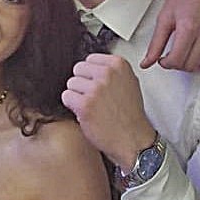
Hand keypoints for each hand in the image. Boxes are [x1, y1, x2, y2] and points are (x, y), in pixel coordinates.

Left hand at [62, 53, 154, 171]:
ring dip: (77, 96)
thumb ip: (112, 72)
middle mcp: (107, 74)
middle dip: (82, 83)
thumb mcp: (129, 83)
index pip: (90, 59)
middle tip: (93, 98)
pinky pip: (66, 97)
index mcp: (119, 65)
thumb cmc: (131, 116)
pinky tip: (84, 113)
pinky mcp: (84, 104)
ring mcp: (95, 89)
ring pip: (70, 83)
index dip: (91, 75)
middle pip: (78, 69)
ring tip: (91, 107)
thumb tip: (93, 66)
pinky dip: (72, 106)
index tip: (97, 85)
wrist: (133, 140)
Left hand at [142, 0, 199, 71]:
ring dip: (196, 64)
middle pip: (191, 65)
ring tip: (190, 54)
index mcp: (189, 28)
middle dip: (180, 63)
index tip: (165, 59)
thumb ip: (155, 43)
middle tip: (176, 54)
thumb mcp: (165, 17)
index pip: (176, 61)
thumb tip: (146, 63)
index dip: (167, 63)